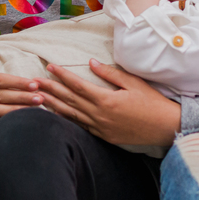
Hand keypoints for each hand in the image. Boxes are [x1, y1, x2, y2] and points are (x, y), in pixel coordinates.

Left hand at [37, 60, 180, 146]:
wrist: (165, 127)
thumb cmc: (152, 102)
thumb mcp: (133, 83)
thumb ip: (110, 73)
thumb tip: (91, 63)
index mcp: (106, 100)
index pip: (78, 85)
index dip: (62, 76)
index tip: (49, 67)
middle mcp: (99, 115)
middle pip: (69, 100)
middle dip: (50, 90)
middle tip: (33, 82)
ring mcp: (100, 128)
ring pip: (71, 116)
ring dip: (53, 106)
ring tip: (37, 98)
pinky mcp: (103, 136)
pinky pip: (80, 127)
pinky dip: (66, 120)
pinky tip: (56, 115)